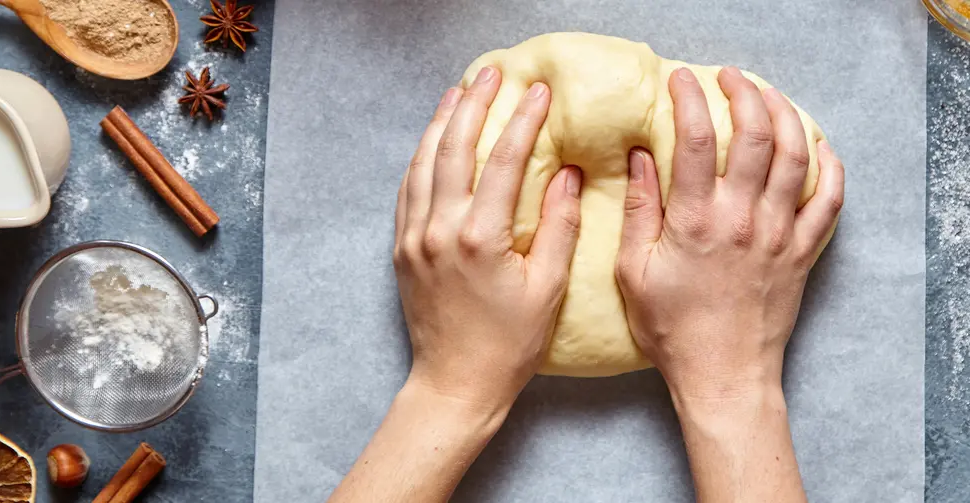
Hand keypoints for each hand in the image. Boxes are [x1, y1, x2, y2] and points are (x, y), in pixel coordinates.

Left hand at [394, 66, 581, 409]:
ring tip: (459, 92)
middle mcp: (439, 230)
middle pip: (454, 148)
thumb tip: (568, 174)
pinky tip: (432, 140)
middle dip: (475, 104)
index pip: (504, 161)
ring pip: (423, 163)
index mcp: (479, 238)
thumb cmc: (509, 344)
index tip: (539, 93)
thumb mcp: (548, 288)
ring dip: (442, 122)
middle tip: (492, 74)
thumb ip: (559, 226)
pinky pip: (408, 189)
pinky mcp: (401, 248)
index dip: (523, 121)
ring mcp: (414, 237)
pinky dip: (421, 157)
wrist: (456, 383)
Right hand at [615, 66, 843, 399]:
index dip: (687, 98)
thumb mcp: (634, 273)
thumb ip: (638, 211)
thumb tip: (638, 157)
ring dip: (786, 115)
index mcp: (696, 221)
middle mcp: (743, 219)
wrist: (723, 376)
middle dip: (744, 92)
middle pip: (754, 133)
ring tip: (770, 96)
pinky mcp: (803, 252)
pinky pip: (828, 200)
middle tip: (730, 78)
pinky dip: (829, 166)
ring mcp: (779, 234)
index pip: (693, 138)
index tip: (680, 80)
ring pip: (795, 155)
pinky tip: (818, 145)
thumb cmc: (673, 331)